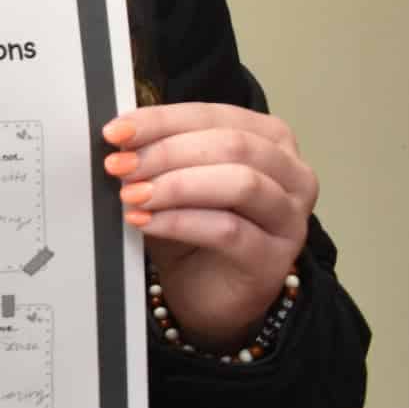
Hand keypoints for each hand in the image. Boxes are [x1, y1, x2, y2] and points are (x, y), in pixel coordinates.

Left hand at [104, 103, 314, 348]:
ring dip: (176, 185)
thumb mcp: (175, 177)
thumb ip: (159, 151)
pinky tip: (143, 222)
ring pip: (240, 184)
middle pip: (232, 145)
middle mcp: (292, 174)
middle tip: (120, 165)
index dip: (162, 120)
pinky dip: (178, 221)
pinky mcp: (273, 259)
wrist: (207, 291)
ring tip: (132, 194)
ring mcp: (289, 219)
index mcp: (270, 139)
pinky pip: (228, 230)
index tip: (116, 130)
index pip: (214, 116)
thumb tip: (120, 132)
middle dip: (167, 152)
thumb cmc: (195, 226)